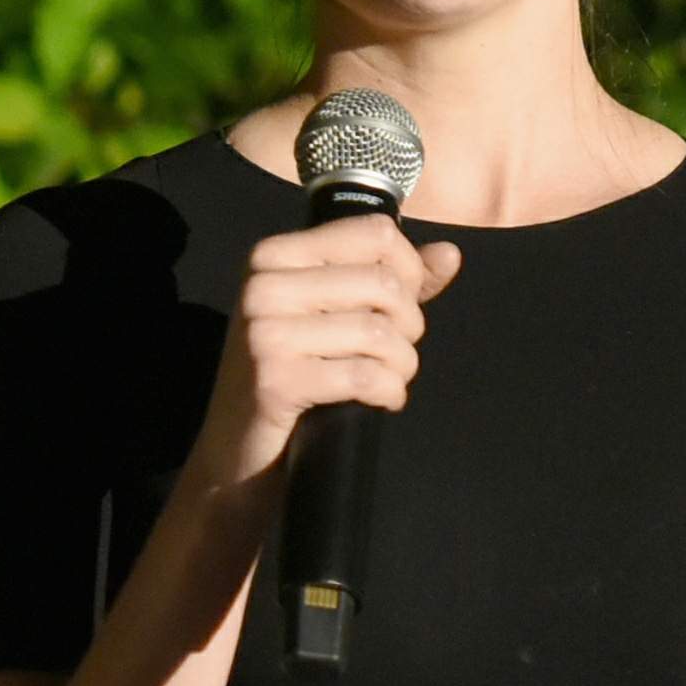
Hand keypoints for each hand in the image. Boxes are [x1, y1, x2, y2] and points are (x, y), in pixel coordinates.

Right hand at [196, 211, 462, 488]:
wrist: (236, 452)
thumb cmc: (288, 376)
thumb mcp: (331, 316)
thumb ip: (390, 281)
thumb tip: (449, 254)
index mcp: (274, 256)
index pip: (375, 233)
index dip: (409, 270)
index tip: (402, 306)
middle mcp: (264, 286)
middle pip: (382, 283)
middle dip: (408, 325)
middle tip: (396, 353)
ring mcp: (265, 333)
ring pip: (378, 331)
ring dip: (401, 364)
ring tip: (390, 380)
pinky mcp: (276, 380)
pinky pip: (365, 374)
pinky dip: (389, 392)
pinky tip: (382, 401)